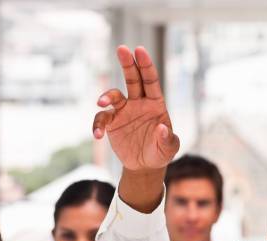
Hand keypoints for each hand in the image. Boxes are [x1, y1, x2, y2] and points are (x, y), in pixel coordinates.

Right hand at [92, 45, 178, 170]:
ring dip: (107, 96)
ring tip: (101, 102)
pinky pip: (102, 119)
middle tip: (122, 49)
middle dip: (128, 63)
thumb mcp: (168, 149)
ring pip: (114, 95)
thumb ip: (168, 139)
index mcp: (155, 104)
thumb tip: (162, 128)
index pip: (150, 81)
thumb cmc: (160, 152)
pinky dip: (97, 124)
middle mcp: (139, 103)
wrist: (144, 165)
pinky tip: (97, 135)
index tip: (139, 51)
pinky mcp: (112, 123)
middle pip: (132, 79)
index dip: (146, 65)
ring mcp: (124, 111)